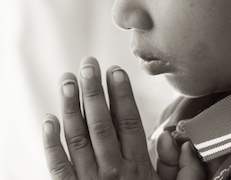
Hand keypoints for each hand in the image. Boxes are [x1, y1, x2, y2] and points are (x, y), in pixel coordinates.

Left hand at [42, 57, 205, 179]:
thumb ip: (182, 171)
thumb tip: (176, 139)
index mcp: (137, 169)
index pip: (128, 124)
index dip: (121, 96)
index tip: (115, 71)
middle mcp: (111, 173)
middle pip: (100, 125)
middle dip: (93, 92)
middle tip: (87, 63)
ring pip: (77, 139)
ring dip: (71, 108)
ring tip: (67, 80)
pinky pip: (57, 168)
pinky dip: (50, 144)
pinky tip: (48, 120)